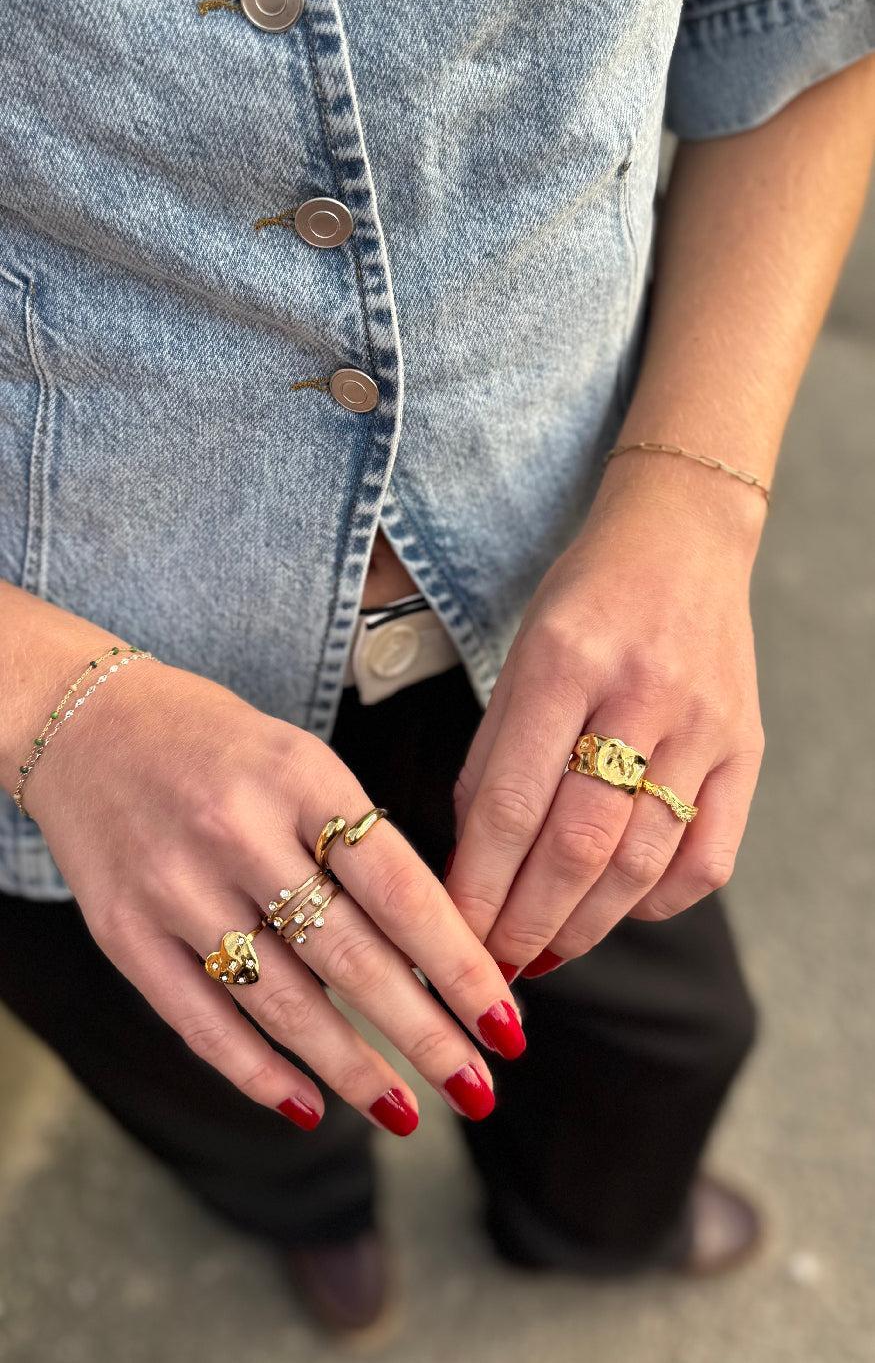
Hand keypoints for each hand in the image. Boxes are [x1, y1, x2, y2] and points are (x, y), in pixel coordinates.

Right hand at [26, 657, 524, 1131]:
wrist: (87, 724)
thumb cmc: (220, 744)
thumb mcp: (303, 760)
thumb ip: (359, 844)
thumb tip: (437, 952)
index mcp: (299, 776)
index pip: (399, 889)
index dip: (459, 966)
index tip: (507, 1022)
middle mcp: (236, 832)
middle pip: (350, 958)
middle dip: (424, 1035)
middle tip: (477, 1089)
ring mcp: (175, 886)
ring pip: (281, 1002)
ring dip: (353, 1068)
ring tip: (407, 1111)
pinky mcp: (123, 932)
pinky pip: (200, 1021)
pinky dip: (257, 1073)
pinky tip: (309, 1106)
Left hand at [446, 458, 766, 976]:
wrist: (684, 541)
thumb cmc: (584, 600)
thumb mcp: (520, 655)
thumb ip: (493, 757)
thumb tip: (468, 867)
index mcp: (566, 660)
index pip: (510, 803)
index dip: (476, 885)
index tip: (448, 936)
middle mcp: (642, 693)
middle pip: (578, 846)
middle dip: (525, 924)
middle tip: (490, 968)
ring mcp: (706, 724)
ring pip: (642, 863)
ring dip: (584, 927)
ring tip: (544, 955)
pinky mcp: (748, 749)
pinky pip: (708, 858)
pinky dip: (658, 901)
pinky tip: (618, 910)